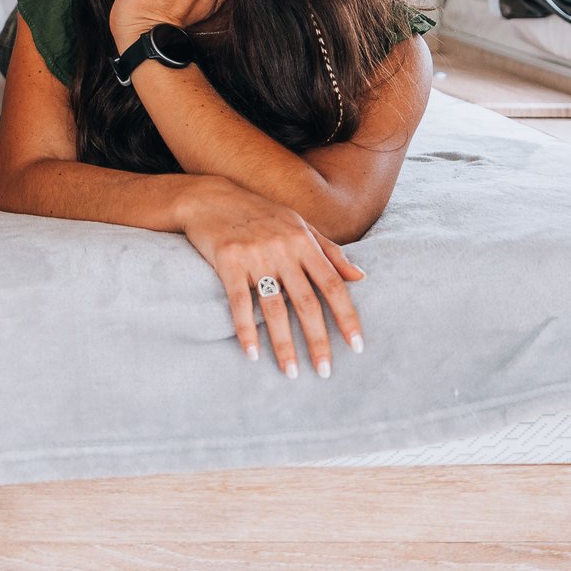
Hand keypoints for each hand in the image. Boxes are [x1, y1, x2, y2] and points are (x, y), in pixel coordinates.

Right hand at [175, 176, 364, 377]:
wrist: (209, 198)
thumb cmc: (259, 214)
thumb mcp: (298, 224)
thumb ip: (330, 251)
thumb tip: (361, 277)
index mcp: (303, 241)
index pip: (332, 284)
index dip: (346, 316)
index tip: (356, 346)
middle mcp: (282, 248)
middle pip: (306, 302)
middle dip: (318, 340)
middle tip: (324, 371)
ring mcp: (254, 255)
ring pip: (274, 308)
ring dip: (283, 344)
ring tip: (291, 372)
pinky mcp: (228, 262)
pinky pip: (239, 303)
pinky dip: (246, 330)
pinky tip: (252, 353)